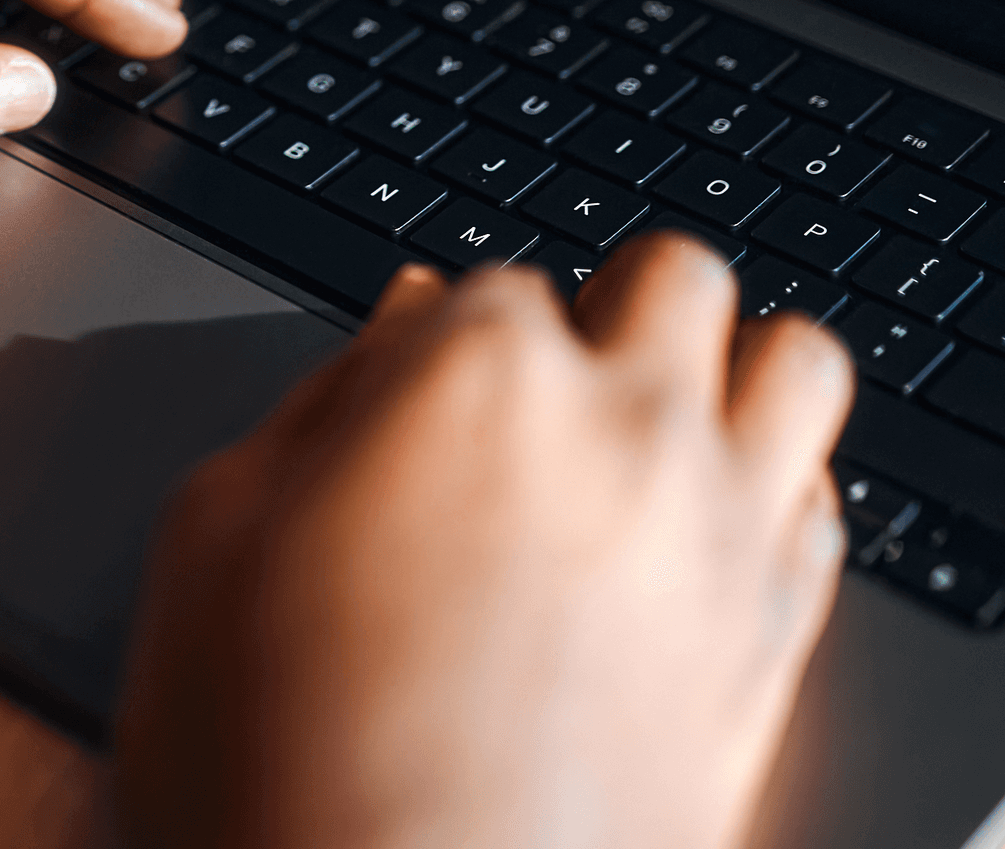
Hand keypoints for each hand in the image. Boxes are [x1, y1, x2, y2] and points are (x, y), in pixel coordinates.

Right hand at [116, 237, 854, 848]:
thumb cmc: (283, 760)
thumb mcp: (212, 539)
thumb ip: (313, 408)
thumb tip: (387, 337)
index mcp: (472, 379)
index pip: (485, 282)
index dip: (434, 345)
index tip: (407, 400)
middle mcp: (624, 430)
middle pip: (669, 279)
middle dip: (605, 311)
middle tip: (541, 384)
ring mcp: (720, 535)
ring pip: (795, 361)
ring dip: (725, 370)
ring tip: (654, 424)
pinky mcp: (776, 645)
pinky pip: (827, 508)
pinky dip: (776, 489)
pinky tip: (699, 527)